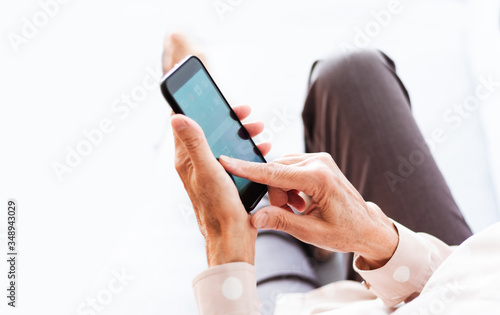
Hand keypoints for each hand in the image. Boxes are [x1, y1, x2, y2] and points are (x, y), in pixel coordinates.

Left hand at [171, 105, 269, 266]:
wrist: (232, 237)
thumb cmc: (218, 207)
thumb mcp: (208, 170)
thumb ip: (194, 143)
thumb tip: (176, 117)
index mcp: (186, 159)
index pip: (186, 123)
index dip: (199, 107)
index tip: (216, 99)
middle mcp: (196, 163)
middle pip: (209, 130)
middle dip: (228, 119)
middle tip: (246, 113)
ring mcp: (211, 171)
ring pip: (224, 143)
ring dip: (241, 133)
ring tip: (258, 129)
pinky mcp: (224, 179)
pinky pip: (235, 157)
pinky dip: (247, 149)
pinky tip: (262, 150)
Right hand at [219, 153, 398, 268]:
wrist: (367, 226)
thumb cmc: (345, 232)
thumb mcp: (310, 233)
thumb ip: (281, 221)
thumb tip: (253, 218)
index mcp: (319, 178)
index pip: (274, 173)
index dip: (247, 169)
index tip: (225, 161)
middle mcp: (319, 162)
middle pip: (276, 172)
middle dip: (275, 194)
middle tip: (290, 212)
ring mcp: (319, 159)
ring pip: (281, 170)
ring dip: (281, 190)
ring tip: (298, 208)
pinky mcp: (318, 161)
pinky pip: (290, 168)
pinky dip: (288, 185)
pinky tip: (300, 201)